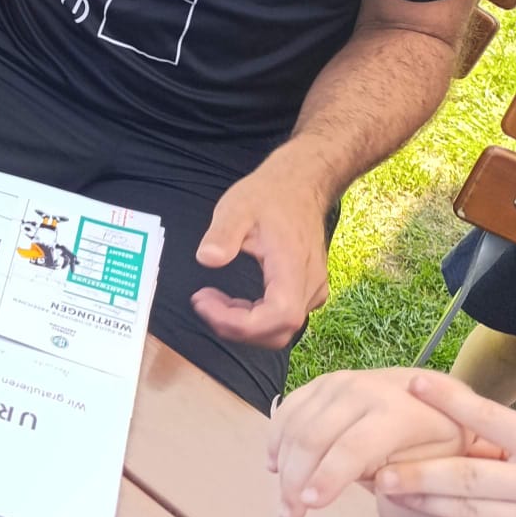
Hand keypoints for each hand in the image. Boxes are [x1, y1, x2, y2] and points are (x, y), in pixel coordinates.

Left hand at [192, 151, 330, 347]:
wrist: (301, 185)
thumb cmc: (269, 195)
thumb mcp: (237, 207)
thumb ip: (222, 234)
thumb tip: (207, 259)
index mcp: (293, 267)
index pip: (278, 317)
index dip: (240, 323)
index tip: (204, 302)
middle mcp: (310, 284)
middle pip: (278, 332)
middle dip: (235, 327)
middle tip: (203, 301)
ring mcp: (313, 290)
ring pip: (280, 330)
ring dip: (243, 324)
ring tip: (213, 299)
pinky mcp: (308, 290)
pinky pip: (282, 318)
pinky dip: (254, 318)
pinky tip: (232, 301)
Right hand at [268, 367, 478, 516]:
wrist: (436, 398)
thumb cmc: (439, 441)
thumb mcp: (439, 463)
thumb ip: (407, 475)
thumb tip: (377, 483)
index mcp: (397, 411)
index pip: (352, 448)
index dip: (328, 477)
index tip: (310, 505)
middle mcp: (362, 390)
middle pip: (314, 438)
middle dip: (296, 479)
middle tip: (290, 516)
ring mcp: (337, 382)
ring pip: (295, 425)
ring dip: (283, 465)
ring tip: (285, 501)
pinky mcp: (321, 383)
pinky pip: (288, 410)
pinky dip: (277, 439)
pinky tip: (276, 465)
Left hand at [372, 370, 515, 516]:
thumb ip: (494, 431)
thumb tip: (439, 395)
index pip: (494, 420)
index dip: (455, 402)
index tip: (415, 383)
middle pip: (471, 475)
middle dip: (423, 473)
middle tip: (381, 471)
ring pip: (473, 510)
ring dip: (427, 501)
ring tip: (386, 491)